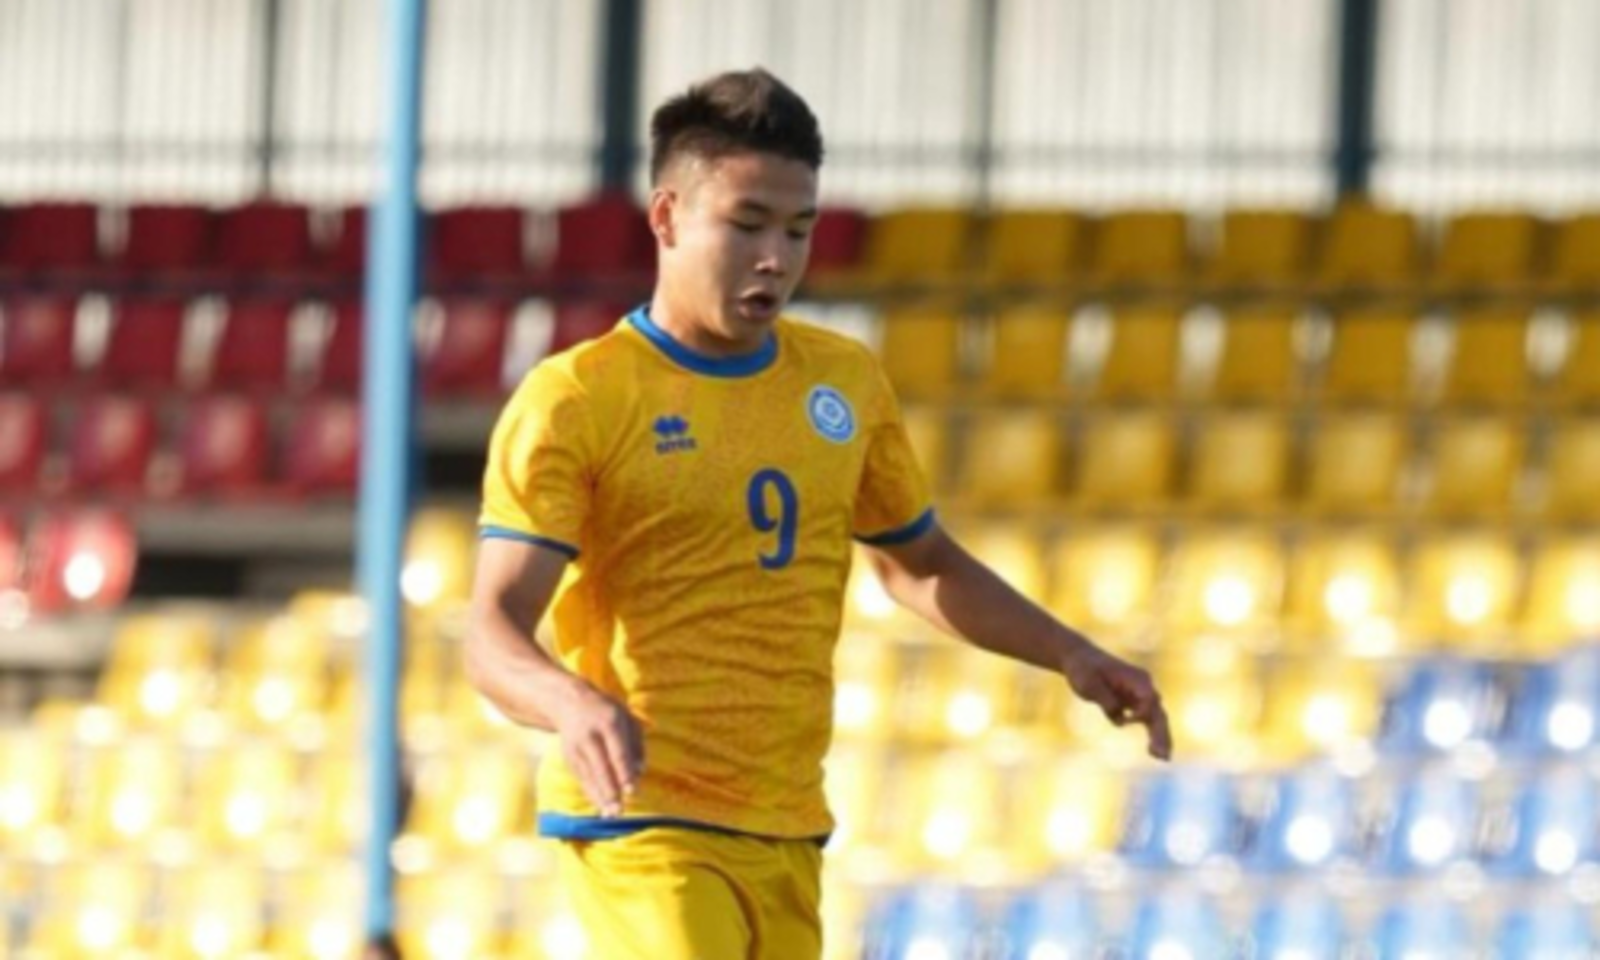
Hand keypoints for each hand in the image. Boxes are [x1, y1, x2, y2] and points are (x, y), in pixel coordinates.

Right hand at [554, 681, 645, 816]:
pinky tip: (600, 807)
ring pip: (590, 776)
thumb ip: (637, 744)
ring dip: (600, 797)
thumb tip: (640, 771)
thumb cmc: (607, 712)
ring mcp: (577, 747)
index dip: (624, 773)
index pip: (618, 752)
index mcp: (609, 722)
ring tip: (611, 815)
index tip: (632, 791)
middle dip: (611, 790)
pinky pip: (582, 778)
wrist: (569, 702)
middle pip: (601, 767)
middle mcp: (591, 735)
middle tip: (620, 810)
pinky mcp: (569, 757)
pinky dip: (591, 793)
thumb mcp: (627, 718)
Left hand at [1061, 643, 1171, 760]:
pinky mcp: (1133, 704)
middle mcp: (1143, 686)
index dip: (1142, 713)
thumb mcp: (1088, 683)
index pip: (1149, 698)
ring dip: (1160, 738)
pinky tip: (1152, 751)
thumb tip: (1120, 719)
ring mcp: (1140, 695)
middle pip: (1158, 712)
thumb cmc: (1083, 669)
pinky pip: (1146, 721)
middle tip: (1162, 756)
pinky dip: (1151, 736)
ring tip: (1162, 758)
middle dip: (1161, 733)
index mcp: (1135, 677)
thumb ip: (1105, 699)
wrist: (1078, 660)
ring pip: (1156, 719)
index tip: (1126, 720)